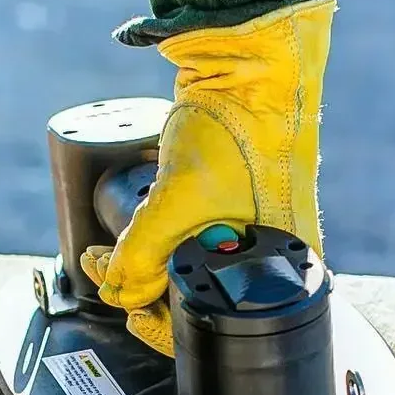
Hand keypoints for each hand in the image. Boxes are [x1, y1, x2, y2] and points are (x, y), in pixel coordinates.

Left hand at [81, 0, 335, 355]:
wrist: (251, 69)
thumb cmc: (242, 129)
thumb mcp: (179, 201)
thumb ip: (142, 254)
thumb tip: (116, 290)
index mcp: (286, 269)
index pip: (219, 325)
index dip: (165, 325)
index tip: (129, 311)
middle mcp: (277, 259)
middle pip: (197, 299)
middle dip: (143, 289)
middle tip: (108, 272)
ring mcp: (255, 234)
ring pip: (188, 270)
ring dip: (143, 264)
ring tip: (108, 252)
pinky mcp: (233, 209)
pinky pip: (190, 241)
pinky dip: (158, 240)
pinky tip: (137, 229)